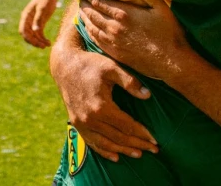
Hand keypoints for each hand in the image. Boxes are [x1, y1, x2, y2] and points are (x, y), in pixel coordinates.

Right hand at [18, 0, 58, 47]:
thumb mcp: (42, 8)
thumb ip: (38, 19)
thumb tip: (35, 31)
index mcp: (26, 16)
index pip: (23, 30)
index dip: (28, 38)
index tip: (36, 43)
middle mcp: (27, 20)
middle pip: (27, 35)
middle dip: (34, 42)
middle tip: (43, 46)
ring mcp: (32, 22)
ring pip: (33, 36)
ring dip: (39, 41)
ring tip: (48, 45)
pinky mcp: (38, 23)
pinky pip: (38, 34)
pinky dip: (42, 38)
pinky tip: (48, 42)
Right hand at [50, 41, 158, 161]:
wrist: (65, 66)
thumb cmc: (91, 64)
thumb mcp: (111, 67)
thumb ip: (130, 82)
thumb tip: (148, 95)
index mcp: (101, 107)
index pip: (127, 126)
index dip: (142, 134)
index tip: (155, 140)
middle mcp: (90, 119)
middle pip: (118, 138)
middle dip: (137, 145)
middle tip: (153, 150)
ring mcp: (81, 124)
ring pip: (106, 143)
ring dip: (123, 150)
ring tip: (138, 154)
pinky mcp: (76, 124)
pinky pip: (91, 142)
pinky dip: (104, 151)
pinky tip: (115, 156)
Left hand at [80, 0, 188, 80]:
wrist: (169, 61)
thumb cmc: (168, 32)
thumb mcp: (160, 7)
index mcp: (123, 13)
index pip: (99, 1)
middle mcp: (114, 27)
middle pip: (92, 13)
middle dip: (84, 4)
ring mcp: (113, 41)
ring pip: (91, 26)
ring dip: (84, 17)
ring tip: (81, 10)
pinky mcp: (114, 52)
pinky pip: (95, 40)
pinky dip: (88, 31)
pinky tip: (87, 27)